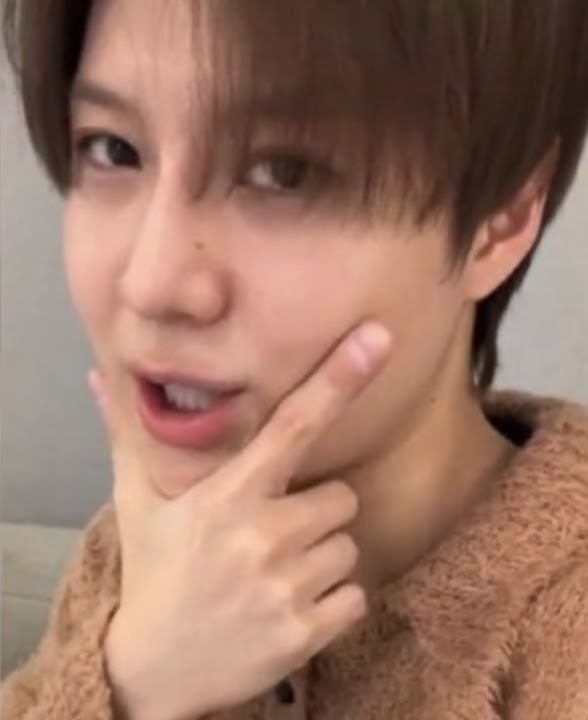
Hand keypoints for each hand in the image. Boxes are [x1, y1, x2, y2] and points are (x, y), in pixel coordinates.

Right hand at [90, 322, 391, 719]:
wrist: (153, 670)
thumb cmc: (154, 572)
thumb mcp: (138, 503)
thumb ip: (127, 436)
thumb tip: (96, 377)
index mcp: (227, 496)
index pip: (293, 425)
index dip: (337, 379)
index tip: (377, 339)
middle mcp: (261, 535)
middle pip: (342, 496)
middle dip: (317, 510)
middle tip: (275, 531)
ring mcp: (285, 587)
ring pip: (349, 546)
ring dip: (322, 556)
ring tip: (275, 572)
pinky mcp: (305, 633)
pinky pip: (355, 595)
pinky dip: (333, 601)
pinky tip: (288, 606)